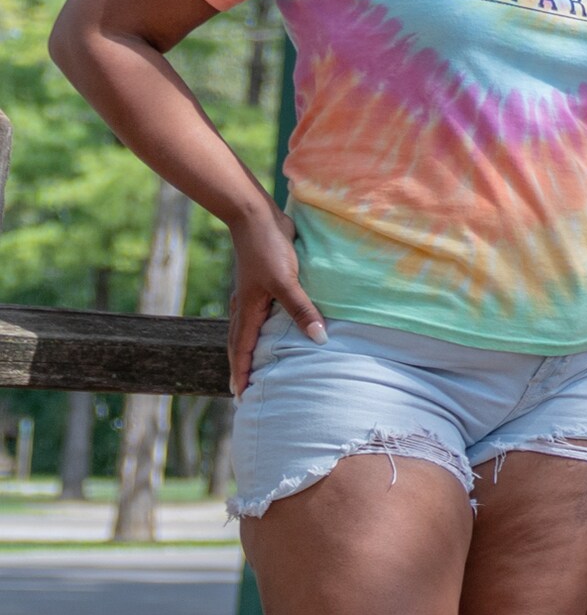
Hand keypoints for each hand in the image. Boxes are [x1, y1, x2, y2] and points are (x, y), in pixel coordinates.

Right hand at [225, 208, 326, 393]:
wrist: (255, 218)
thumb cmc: (269, 249)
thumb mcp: (287, 281)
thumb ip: (302, 310)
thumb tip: (319, 339)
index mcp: (248, 310)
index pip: (243, 350)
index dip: (243, 373)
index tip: (240, 396)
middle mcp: (245, 306)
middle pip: (239, 344)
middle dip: (240, 367)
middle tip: (241, 391)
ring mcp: (251, 295)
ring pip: (245, 330)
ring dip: (246, 350)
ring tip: (253, 367)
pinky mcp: (261, 283)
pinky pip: (255, 315)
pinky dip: (256, 330)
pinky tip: (269, 330)